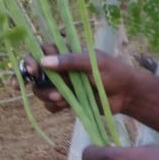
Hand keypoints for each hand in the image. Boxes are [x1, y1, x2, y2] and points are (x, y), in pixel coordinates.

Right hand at [20, 48, 138, 114]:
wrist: (126, 95)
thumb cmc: (113, 73)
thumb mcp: (93, 63)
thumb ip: (70, 61)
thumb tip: (44, 62)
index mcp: (67, 54)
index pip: (41, 52)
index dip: (32, 60)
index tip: (33, 70)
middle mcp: (62, 69)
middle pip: (36, 75)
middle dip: (40, 84)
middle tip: (54, 92)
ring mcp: (63, 85)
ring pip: (41, 91)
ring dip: (47, 96)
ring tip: (63, 99)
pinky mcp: (67, 101)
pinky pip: (50, 105)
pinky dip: (54, 107)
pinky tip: (65, 106)